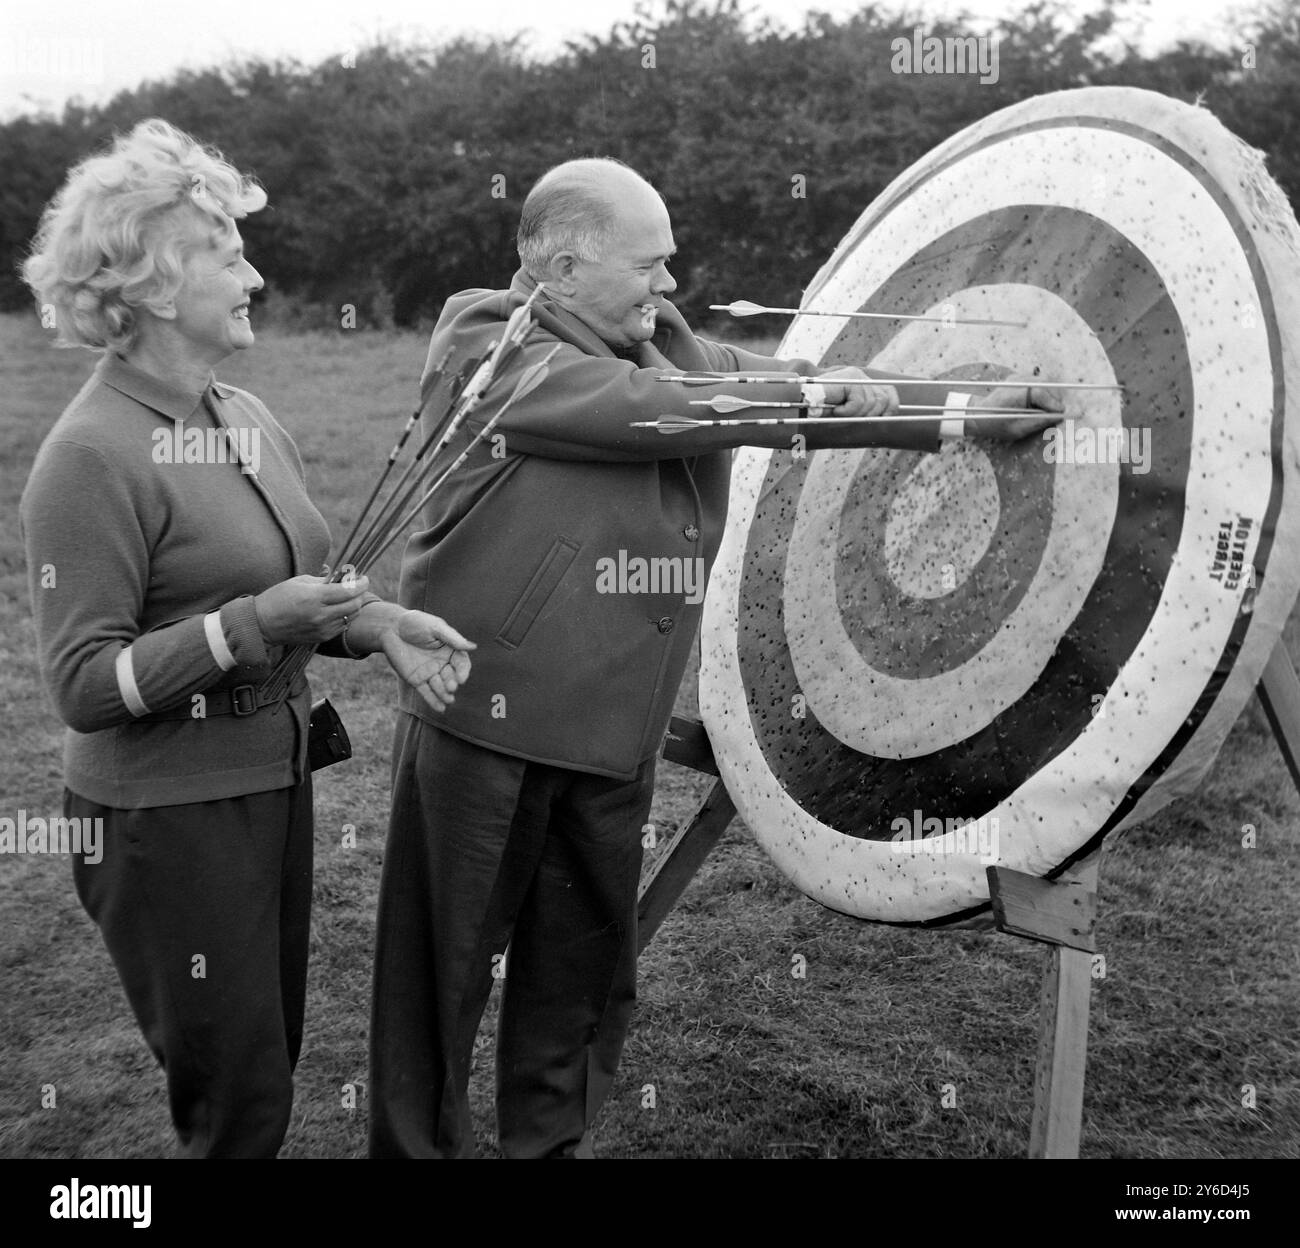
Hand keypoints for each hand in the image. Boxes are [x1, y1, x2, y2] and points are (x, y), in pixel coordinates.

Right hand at [254, 574, 371, 644]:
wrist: (262, 624)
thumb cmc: (279, 597)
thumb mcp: (300, 581)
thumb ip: (324, 580)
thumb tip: (344, 578)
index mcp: (314, 597)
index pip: (349, 590)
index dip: (362, 583)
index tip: (364, 577)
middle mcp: (321, 615)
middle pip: (355, 604)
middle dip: (360, 593)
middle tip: (357, 586)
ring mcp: (322, 628)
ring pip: (352, 616)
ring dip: (354, 605)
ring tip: (348, 596)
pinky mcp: (322, 637)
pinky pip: (343, 625)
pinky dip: (346, 616)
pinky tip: (338, 609)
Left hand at [380, 610, 474, 712]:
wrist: (390, 628)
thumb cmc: (415, 623)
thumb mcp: (435, 627)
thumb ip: (453, 638)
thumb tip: (473, 647)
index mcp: (450, 649)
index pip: (461, 663)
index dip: (463, 672)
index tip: (461, 678)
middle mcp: (442, 663)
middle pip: (451, 677)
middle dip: (452, 683)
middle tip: (450, 687)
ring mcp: (429, 672)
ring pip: (440, 687)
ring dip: (444, 694)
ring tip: (447, 699)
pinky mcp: (416, 680)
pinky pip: (426, 692)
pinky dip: (433, 701)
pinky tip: (440, 709)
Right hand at [815, 366, 898, 418]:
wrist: (799, 405)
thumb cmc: (820, 414)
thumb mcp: (847, 415)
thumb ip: (865, 413)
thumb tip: (886, 418)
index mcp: (862, 384)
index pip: (889, 392)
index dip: (891, 407)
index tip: (885, 418)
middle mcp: (860, 377)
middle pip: (883, 400)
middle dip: (869, 415)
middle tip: (849, 417)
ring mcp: (855, 376)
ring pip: (872, 403)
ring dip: (855, 415)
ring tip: (839, 413)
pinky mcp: (849, 378)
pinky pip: (858, 402)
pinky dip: (847, 411)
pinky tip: (835, 409)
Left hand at [968, 385, 1065, 441]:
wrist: (978, 414)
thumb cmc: (996, 424)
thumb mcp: (1017, 430)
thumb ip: (1038, 422)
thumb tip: (1060, 417)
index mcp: (1012, 394)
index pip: (1039, 393)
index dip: (1053, 403)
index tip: (1062, 413)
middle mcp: (1016, 381)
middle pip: (1046, 383)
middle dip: (1055, 398)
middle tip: (1058, 413)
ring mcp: (1018, 377)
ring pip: (1045, 381)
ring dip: (1052, 394)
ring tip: (1050, 409)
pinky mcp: (1020, 377)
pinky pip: (1040, 381)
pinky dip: (1045, 391)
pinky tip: (1040, 404)